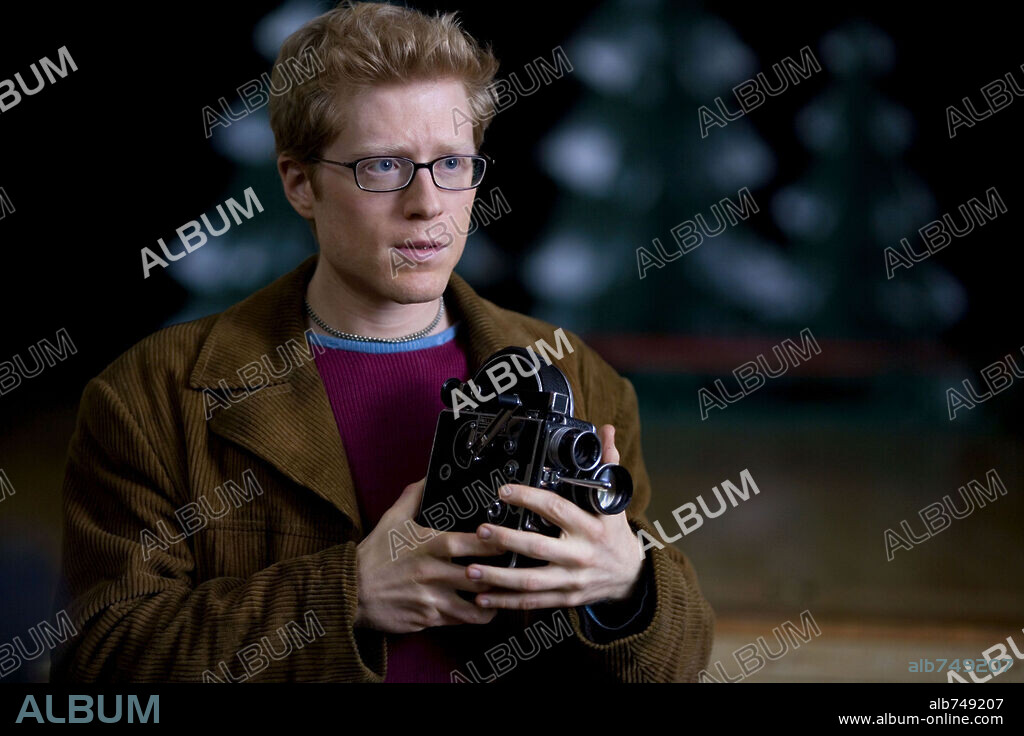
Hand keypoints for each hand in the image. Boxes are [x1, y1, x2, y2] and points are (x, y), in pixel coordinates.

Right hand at [354, 476, 501, 633]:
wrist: (351, 592)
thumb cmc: (374, 555)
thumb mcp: (392, 519)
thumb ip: (414, 496)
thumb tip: (429, 475)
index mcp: (430, 546)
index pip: (471, 543)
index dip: (495, 542)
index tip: (512, 537)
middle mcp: (435, 573)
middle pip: (480, 576)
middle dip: (503, 574)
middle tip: (520, 568)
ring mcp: (433, 599)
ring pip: (475, 605)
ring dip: (493, 599)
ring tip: (505, 592)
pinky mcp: (429, 619)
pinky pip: (460, 620)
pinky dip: (474, 614)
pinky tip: (483, 607)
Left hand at [464, 424, 644, 609]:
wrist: (630, 576)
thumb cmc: (614, 535)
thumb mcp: (614, 501)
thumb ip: (608, 465)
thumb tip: (606, 432)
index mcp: (590, 526)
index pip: (556, 509)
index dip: (529, 498)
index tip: (505, 491)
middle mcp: (579, 554)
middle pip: (538, 548)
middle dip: (506, 540)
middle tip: (480, 531)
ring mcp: (571, 580)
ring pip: (530, 582)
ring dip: (497, 577)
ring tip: (470, 569)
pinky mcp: (564, 598)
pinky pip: (531, 602)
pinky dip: (505, 602)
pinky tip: (482, 598)